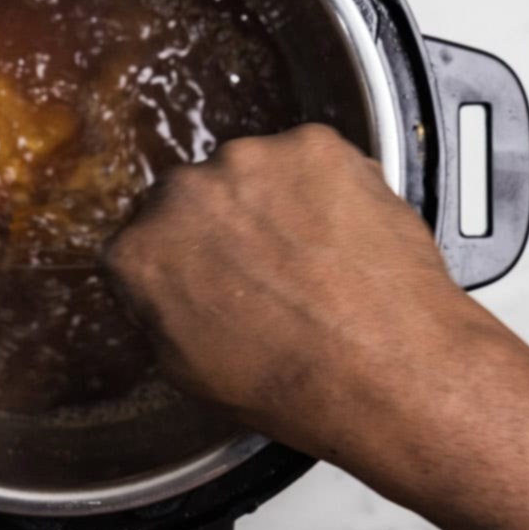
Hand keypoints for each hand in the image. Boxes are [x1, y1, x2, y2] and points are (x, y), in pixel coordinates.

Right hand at [106, 124, 510, 461]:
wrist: (389, 371)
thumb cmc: (295, 385)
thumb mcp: (190, 372)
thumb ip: (162, 309)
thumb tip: (168, 287)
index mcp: (139, 252)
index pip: (145, 241)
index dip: (184, 261)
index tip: (208, 277)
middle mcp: (182, 193)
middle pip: (195, 197)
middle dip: (225, 226)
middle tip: (267, 270)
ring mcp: (249, 160)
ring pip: (255, 174)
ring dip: (276, 203)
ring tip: (316, 259)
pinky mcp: (313, 145)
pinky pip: (312, 161)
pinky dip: (328, 188)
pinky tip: (344, 237)